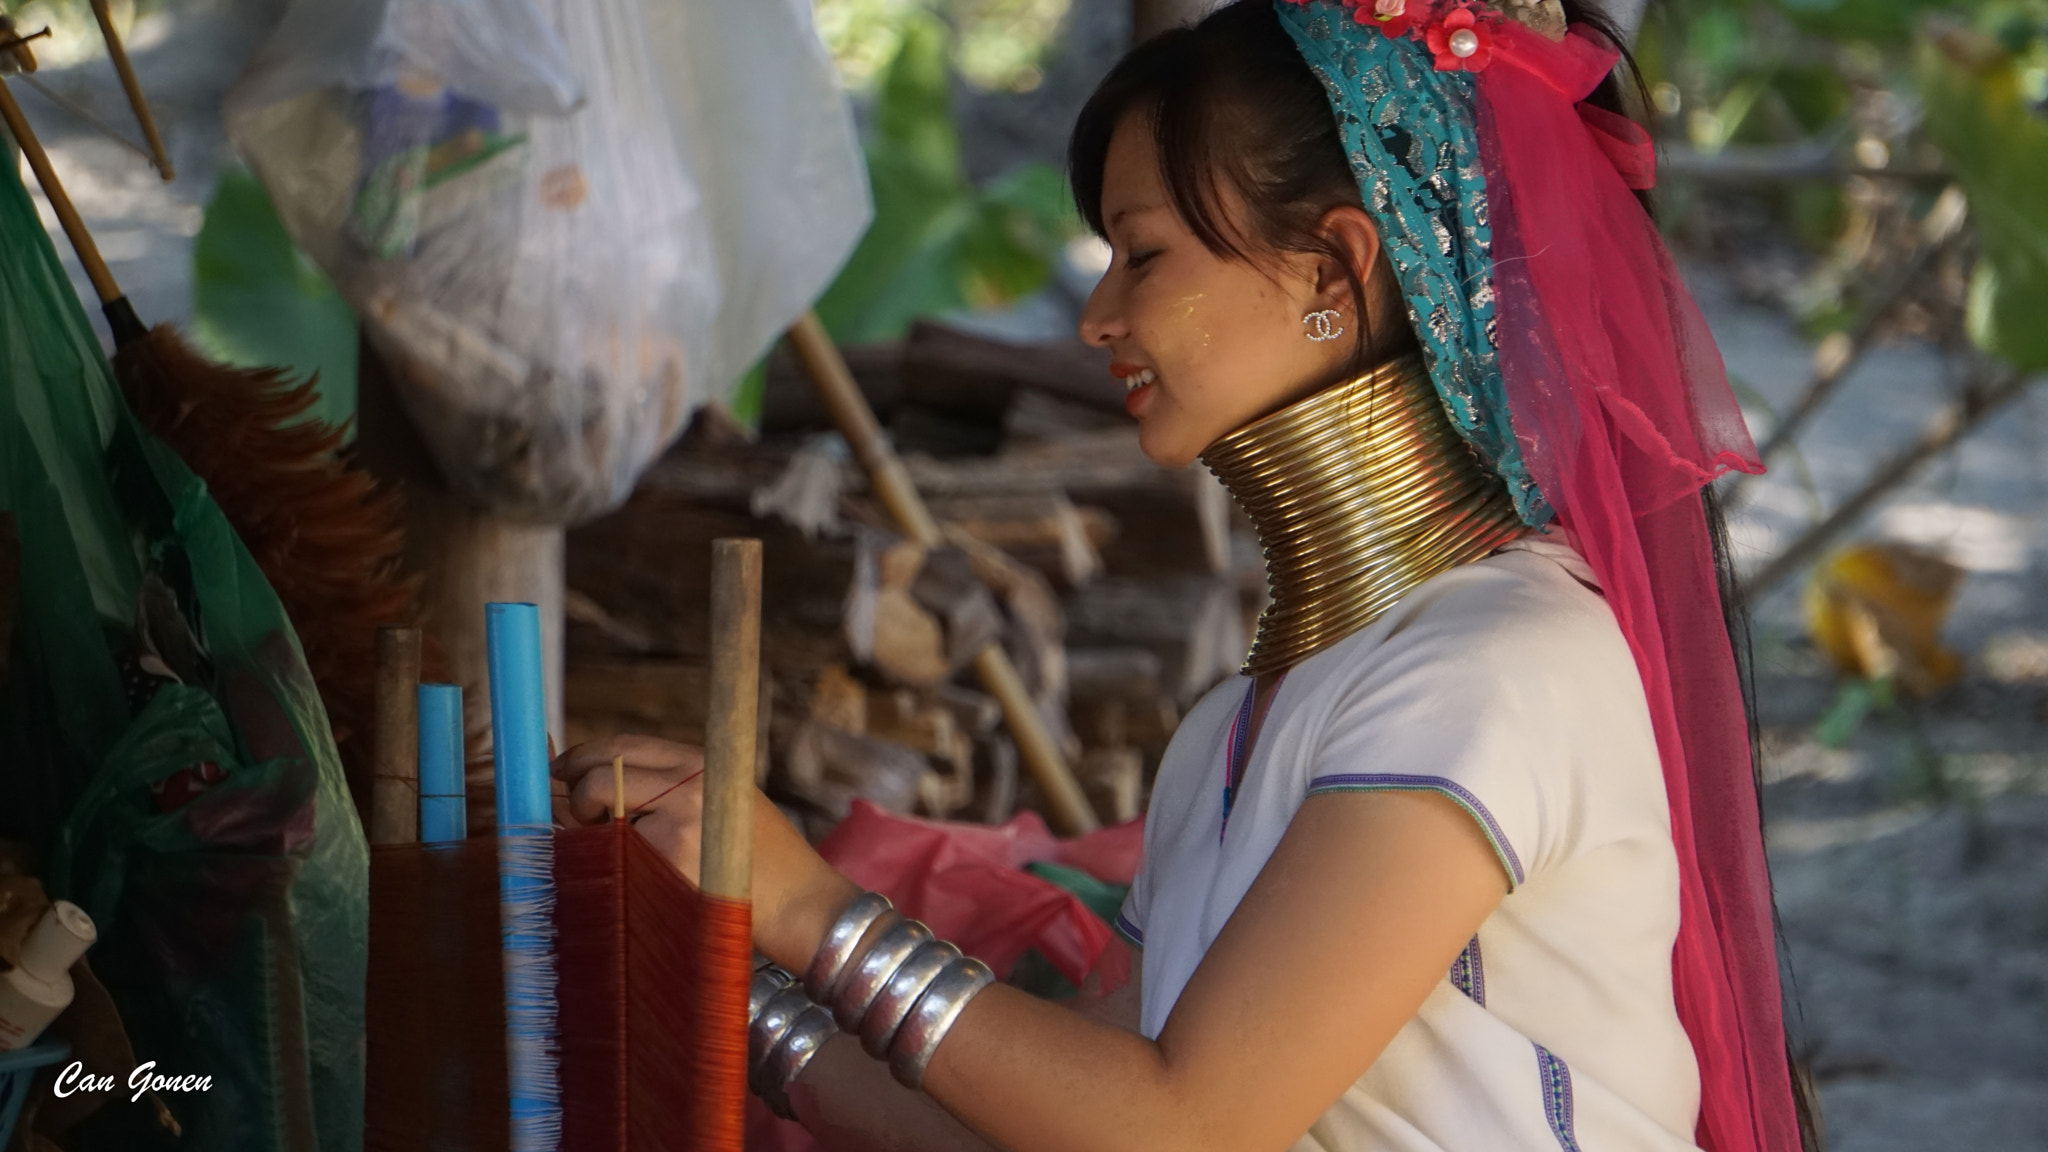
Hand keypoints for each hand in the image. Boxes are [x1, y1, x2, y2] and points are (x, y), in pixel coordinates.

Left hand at [550, 734, 858, 967]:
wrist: (806, 908)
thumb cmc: (765, 867)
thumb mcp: (725, 807)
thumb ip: (670, 791)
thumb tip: (593, 784)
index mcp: (702, 763)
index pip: (622, 745)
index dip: (583, 758)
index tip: (562, 775)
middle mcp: (689, 779)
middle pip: (599, 768)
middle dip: (572, 792)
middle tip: (576, 821)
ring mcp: (678, 815)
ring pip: (595, 805)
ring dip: (588, 832)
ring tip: (620, 858)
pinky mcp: (669, 854)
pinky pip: (610, 852)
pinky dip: (607, 865)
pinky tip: (636, 882)